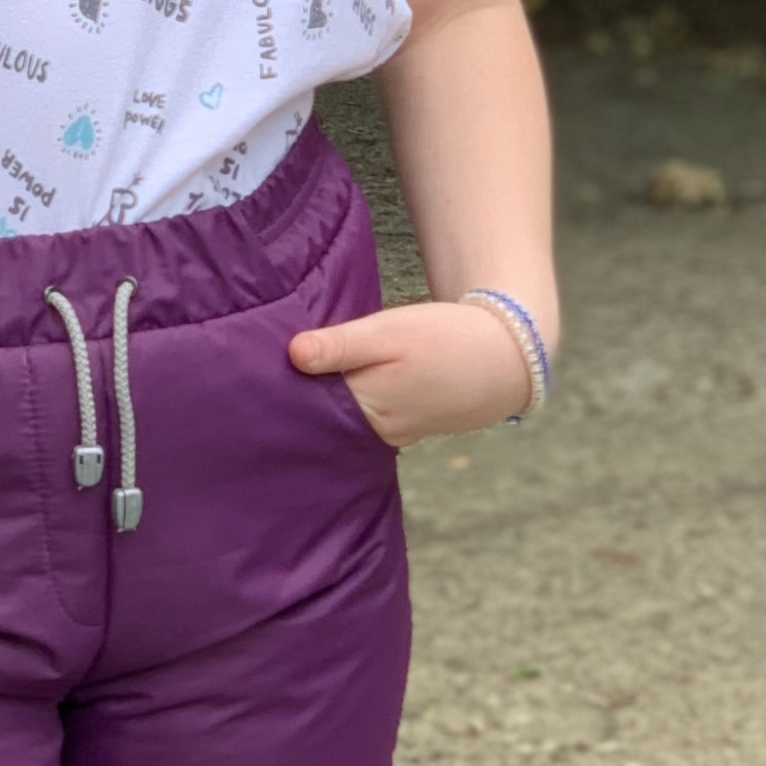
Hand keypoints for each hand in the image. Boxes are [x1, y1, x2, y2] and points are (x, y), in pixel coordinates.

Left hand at [289, 297, 543, 446]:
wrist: (505, 358)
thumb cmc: (445, 338)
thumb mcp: (389, 331)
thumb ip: (340, 345)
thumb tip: (292, 354)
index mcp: (366, 408)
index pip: (307, 404)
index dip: (284, 387)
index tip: (260, 371)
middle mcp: (375, 432)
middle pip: (323, 417)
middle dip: (301, 398)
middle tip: (269, 374)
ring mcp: (391, 435)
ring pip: (345, 419)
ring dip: (328, 401)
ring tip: (301, 379)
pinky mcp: (404, 430)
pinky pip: (366, 420)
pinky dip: (354, 405)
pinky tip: (345, 387)